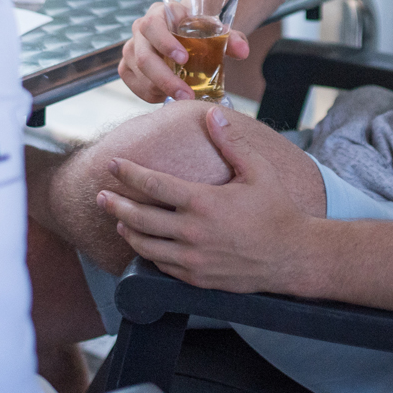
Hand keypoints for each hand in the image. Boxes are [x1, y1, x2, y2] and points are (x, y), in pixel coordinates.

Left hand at [96, 105, 318, 293]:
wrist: (293, 256)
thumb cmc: (278, 211)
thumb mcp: (258, 171)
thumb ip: (230, 143)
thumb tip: (212, 114)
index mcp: (203, 202)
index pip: (153, 185)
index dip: (128, 173)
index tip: (113, 165)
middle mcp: (192, 232)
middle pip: (139, 218)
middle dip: (115, 204)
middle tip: (100, 195)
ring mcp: (193, 259)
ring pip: (145, 246)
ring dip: (127, 230)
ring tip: (117, 219)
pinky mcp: (197, 278)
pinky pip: (162, 266)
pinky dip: (147, 253)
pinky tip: (144, 244)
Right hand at [118, 1, 251, 102]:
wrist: (187, 38)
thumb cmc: (201, 33)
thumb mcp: (218, 33)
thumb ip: (231, 39)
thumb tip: (243, 51)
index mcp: (161, 13)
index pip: (153, 25)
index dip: (165, 42)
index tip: (184, 59)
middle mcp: (140, 29)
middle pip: (142, 55)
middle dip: (164, 78)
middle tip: (187, 94)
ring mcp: (130, 48)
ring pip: (137, 73)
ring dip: (160, 89)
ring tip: (183, 98)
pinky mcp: (127, 67)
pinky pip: (134, 85)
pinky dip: (151, 94)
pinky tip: (168, 96)